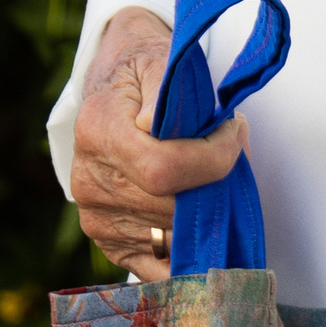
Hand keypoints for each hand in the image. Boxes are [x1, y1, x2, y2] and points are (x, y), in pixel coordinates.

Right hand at [67, 6, 246, 281]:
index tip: (234, 131)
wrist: (112, 87)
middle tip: (235, 151)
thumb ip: (164, 87)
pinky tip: (206, 234)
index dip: (212, 158)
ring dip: (207, 213)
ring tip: (216, 173)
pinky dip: (186, 256)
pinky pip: (155, 266)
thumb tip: (154, 121)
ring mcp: (97, 217)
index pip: (164, 168)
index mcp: (99, 131)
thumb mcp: (157, 59)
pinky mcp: (109, 242)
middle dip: (216, 183)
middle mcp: (91, 182)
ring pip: (170, 237)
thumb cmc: (143, 71)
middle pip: (172, 207)